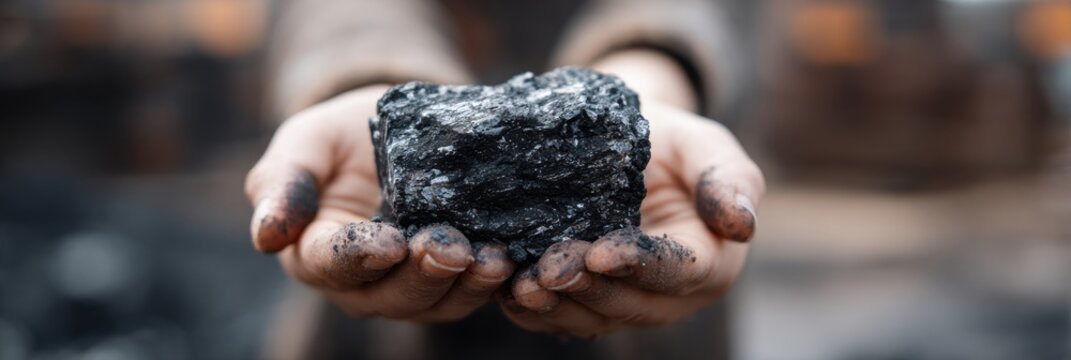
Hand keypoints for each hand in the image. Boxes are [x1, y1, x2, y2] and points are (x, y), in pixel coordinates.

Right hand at [245, 85, 515, 321]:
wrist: (396, 131)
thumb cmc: (341, 136)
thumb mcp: (305, 142)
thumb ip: (283, 182)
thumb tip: (266, 236)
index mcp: (313, 253)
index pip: (331, 263)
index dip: (360, 256)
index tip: (390, 242)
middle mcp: (360, 283)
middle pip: (389, 295)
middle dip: (423, 275)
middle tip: (453, 247)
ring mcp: (408, 287)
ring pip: (433, 305)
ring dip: (465, 286)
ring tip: (492, 258)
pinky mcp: (452, 282)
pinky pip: (469, 295)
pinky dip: (491, 283)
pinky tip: (509, 261)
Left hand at [498, 49, 764, 337]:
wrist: (622, 145)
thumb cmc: (668, 141)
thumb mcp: (702, 144)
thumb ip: (728, 177)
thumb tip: (743, 225)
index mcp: (709, 260)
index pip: (678, 270)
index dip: (640, 264)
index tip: (600, 250)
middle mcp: (670, 294)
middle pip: (631, 304)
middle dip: (588, 289)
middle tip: (548, 268)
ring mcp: (626, 304)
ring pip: (592, 319)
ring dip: (555, 308)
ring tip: (520, 286)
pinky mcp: (585, 304)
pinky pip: (560, 319)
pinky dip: (532, 311)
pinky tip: (504, 289)